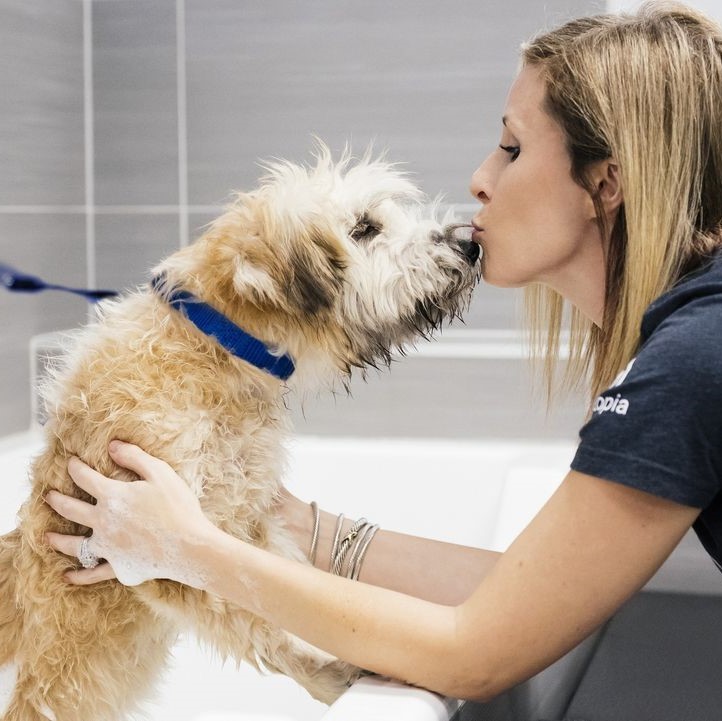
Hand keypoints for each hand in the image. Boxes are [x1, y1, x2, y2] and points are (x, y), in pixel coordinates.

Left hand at [45, 440, 213, 587]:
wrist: (189, 548)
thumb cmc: (178, 507)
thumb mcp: (160, 473)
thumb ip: (134, 457)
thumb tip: (112, 446)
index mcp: (112, 497)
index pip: (85, 478)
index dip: (75, 468)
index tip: (70, 462)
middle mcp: (103, 523)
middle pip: (71, 510)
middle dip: (57, 500)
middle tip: (49, 496)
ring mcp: (108, 548)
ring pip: (74, 545)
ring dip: (58, 540)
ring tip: (47, 537)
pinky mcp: (118, 568)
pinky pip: (93, 573)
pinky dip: (79, 576)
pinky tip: (68, 576)